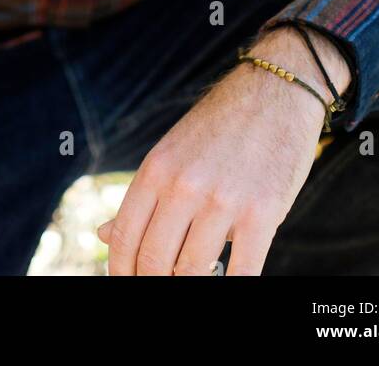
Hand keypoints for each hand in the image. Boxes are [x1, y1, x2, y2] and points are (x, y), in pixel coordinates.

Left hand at [96, 30, 337, 275]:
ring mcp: (222, 201)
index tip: (127, 282)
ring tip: (198, 275)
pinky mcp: (261, 215)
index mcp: (156, 169)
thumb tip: (101, 235)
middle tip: (162, 285)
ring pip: (192, 272)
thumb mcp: (172, 152)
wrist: (276, 90)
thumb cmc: (221, 127)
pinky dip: (232, 288)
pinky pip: (241, 273)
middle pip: (153, 261)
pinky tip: (229, 280)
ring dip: (191, 283)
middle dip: (154, 282)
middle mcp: (183, 185)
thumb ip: (142, 197)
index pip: (123, 237)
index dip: (120, 271)